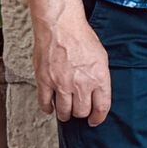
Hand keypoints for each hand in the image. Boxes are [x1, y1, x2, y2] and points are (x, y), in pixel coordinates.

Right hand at [35, 6, 111, 126]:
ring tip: (65, 113)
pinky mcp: (45, 81)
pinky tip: (50, 108)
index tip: (95, 121)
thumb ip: (100, 77)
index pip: (101, 108)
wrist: (60, 27)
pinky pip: (45, 103)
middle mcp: (81, 85)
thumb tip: (99, 92)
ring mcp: (61, 84)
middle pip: (81, 112)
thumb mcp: (101, 58)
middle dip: (81, 115)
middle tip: (79, 113)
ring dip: (65, 115)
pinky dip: (48, 108)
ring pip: (64, 111)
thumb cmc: (82, 38)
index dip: (98, 118)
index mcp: (99, 78)